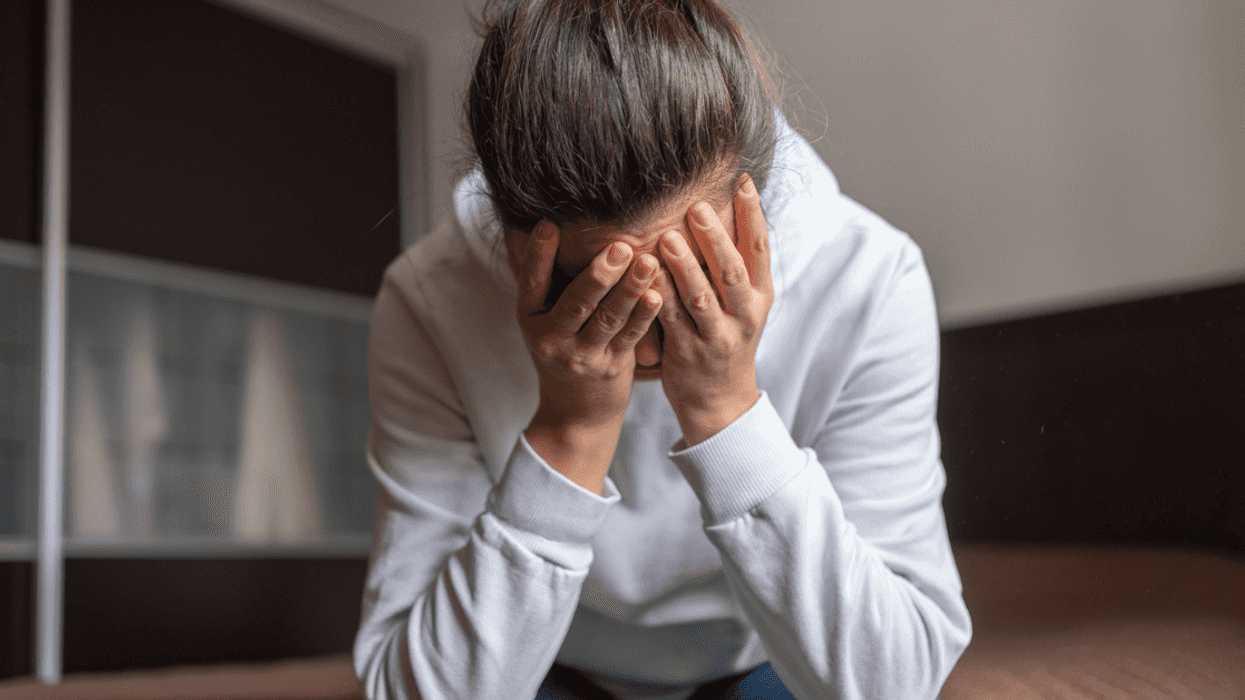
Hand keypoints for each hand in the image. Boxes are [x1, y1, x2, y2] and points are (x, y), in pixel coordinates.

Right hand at [510, 221, 663, 490]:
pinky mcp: (610, 368)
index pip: (532, 281)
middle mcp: (551, 338)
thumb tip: (553, 225)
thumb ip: (551, 279)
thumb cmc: (562, 348)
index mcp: (530, 317)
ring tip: (648, 262)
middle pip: (576, 302)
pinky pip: (629, 337)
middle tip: (620, 246)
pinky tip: (657, 295)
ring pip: (607, 319)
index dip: (539, 254)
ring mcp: (581, 356)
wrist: (573, 412)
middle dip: (600, 274)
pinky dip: (644, 316)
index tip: (550, 225)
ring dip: (630, 289)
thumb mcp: (544, 317)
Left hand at [654, 175, 771, 444]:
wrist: (721, 400)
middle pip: (730, 271)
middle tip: (696, 207)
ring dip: (683, 266)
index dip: (753, 214)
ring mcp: (717, 336)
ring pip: (700, 297)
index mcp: (760, 295)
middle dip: (714, 238)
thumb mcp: (746, 304)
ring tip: (666, 238)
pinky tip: (643, 274)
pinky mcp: (688, 353)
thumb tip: (731, 205)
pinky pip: (669, 320)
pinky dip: (657, 296)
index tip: (743, 181)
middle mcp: (744, 315)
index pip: (760, 248)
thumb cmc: (728, 338)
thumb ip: (737, 264)